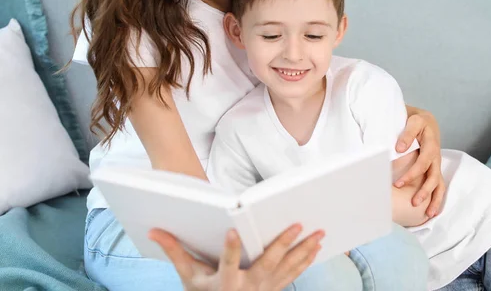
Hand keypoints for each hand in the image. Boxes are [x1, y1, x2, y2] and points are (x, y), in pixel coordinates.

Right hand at [148, 225, 323, 290]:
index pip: (226, 264)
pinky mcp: (274, 290)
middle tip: (297, 225)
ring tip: (318, 233)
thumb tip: (154, 230)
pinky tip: (316, 247)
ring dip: (304, 251)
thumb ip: (175, 252)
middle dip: (283, 244)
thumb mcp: (188, 276)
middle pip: (267, 264)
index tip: (232, 230)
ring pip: (287, 269)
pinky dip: (306, 261)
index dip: (229, 248)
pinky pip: (293, 275)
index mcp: (223, 284)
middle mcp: (247, 288)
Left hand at [394, 107, 445, 217]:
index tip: (398, 183)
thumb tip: (399, 148)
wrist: (426, 121)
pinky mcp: (435, 169)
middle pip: (433, 177)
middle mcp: (436, 158)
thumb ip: (407, 134)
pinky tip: (432, 211)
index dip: (412, 174)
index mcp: (431, 145)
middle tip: (413, 203)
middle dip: (424, 191)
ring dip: (434, 199)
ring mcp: (437, 165)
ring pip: (439, 184)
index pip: (423, 163)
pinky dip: (437, 199)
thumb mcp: (413, 121)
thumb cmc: (417, 121)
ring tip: (427, 214)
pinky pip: (439, 186)